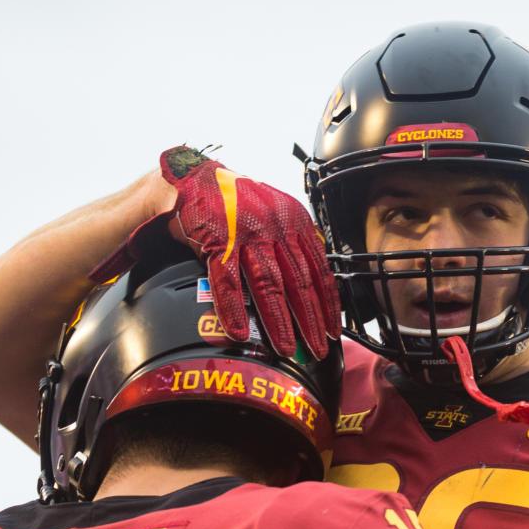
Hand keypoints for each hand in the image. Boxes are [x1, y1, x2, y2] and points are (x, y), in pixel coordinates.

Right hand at [91, 146, 339, 357]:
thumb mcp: (275, 213)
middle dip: (310, 320)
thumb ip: (294, 242)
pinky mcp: (216, 241)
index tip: (334, 329)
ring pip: (268, 284)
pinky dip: (234, 309)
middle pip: (298, 281)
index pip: (319, 268)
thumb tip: (312, 278)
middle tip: (318, 349)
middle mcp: (275, 226)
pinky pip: (227, 282)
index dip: (328, 303)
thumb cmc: (236, 202)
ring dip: (278, 321)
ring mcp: (246, 234)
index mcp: (294, 221)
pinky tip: (240, 332)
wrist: (194, 179)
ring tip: (286, 348)